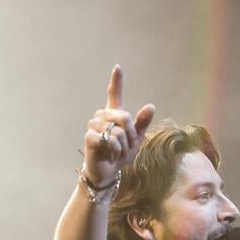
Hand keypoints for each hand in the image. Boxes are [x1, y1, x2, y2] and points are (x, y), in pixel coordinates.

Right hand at [83, 65, 155, 186]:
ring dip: (124, 145)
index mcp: (113, 114)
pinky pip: (111, 140)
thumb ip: (142, 123)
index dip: (116, 80)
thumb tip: (150, 106)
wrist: (108, 172)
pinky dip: (116, 150)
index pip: (114, 94)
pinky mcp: (89, 137)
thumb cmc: (121, 154)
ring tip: (118, 152)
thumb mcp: (136, 139)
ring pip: (118, 131)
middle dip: (131, 135)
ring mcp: (93, 125)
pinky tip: (111, 155)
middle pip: (125, 116)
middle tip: (127, 147)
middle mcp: (101, 116)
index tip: (118, 67)